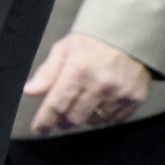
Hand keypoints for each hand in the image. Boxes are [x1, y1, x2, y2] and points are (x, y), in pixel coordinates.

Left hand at [23, 30, 149, 133]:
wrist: (131, 35)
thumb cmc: (92, 41)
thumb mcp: (64, 49)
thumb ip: (47, 72)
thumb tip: (29, 91)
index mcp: (78, 70)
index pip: (56, 104)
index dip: (45, 120)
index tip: (39, 130)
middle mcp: (99, 85)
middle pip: (74, 118)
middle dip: (63, 121)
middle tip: (60, 116)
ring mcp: (119, 93)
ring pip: (94, 121)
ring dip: (83, 118)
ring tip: (81, 105)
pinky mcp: (135, 99)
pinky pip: (113, 120)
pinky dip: (102, 117)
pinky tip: (98, 106)